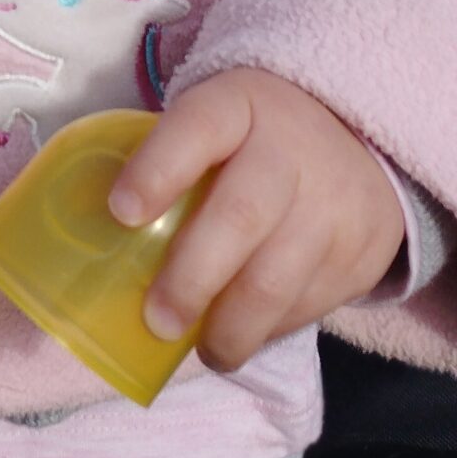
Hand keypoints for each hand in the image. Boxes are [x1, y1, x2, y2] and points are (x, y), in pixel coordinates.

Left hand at [107, 66, 405, 372]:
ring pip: (279, 278)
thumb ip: (169, 163)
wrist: (358, 136)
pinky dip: (270, 329)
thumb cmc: (252, 139)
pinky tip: (247, 333)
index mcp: (238, 105)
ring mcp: (333, 202)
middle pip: (241, 216)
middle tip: (158, 321)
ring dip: (233, 327)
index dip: (157, 170)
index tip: (121, 213)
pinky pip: (309, 304)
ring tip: (205, 352)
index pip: (197, 127)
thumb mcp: (215, 122)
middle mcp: (290, 150)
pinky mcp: (361, 251)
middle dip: (193, 278)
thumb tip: (95, 235)